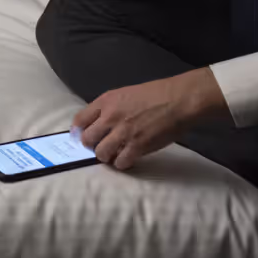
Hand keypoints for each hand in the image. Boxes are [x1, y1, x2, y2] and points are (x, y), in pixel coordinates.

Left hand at [72, 68, 229, 169]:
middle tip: (102, 146)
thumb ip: (110, 107)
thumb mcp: (126, 93)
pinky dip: (123, 163)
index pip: (79, 120)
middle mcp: (110, 116)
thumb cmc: (156, 94)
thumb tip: (100, 124)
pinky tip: (129, 158)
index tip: (82, 137)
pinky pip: (120, 162)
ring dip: (107, 157)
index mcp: (106, 101)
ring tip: (116, 154)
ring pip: (101, 154)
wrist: (179, 99)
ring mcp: (123, 132)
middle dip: (92, 146)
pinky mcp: (137, 146)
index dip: (79, 132)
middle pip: (87, 139)